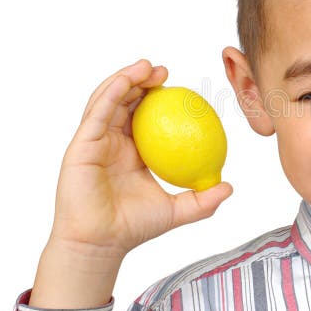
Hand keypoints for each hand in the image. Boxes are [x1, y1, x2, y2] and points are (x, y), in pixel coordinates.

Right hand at [30, 59, 231, 307]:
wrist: (102, 243)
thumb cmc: (134, 227)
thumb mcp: (177, 210)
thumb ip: (203, 200)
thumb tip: (229, 187)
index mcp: (131, 151)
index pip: (144, 116)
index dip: (158, 97)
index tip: (178, 87)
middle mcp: (111, 142)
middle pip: (124, 101)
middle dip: (141, 80)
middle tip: (163, 71)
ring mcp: (94, 142)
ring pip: (107, 100)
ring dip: (125, 78)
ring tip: (146, 66)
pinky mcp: (80, 145)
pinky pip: (96, 113)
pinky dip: (110, 93)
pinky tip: (126, 82)